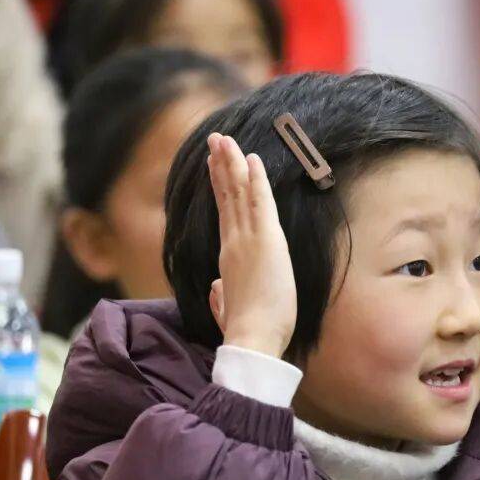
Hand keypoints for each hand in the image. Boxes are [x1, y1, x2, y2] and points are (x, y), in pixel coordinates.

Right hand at [206, 133, 296, 358]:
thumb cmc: (245, 332)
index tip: (215, 166)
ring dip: (233, 164)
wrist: (251, 340)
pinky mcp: (265, 242)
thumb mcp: (228, 312)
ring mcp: (246, 241)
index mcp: (227, 260)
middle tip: (216, 140)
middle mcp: (233, 245)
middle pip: (227, 197)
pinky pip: (259, 203)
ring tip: (225, 139)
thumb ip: (220, 298)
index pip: (224, 215)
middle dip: (221, 166)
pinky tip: (252, 160)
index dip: (219, 187)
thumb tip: (215, 289)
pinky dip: (256, 180)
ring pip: (239, 194)